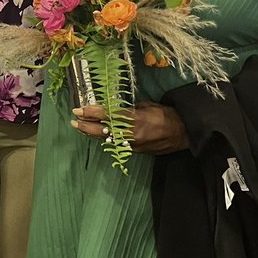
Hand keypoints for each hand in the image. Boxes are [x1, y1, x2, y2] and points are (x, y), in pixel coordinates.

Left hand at [71, 101, 188, 154]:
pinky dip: (106, 138)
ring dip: (93, 133)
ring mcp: (132, 145)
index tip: (79, 109)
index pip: (107, 116)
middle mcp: (131, 134)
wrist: (183, 133)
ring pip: (107, 139)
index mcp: (135, 119)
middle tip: (74, 120)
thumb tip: (115, 110)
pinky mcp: (135, 151)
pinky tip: (97, 134)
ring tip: (80, 127)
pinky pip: (116, 143)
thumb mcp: (147, 106)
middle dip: (86, 126)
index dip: (92, 113)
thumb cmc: (166, 114)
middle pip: (103, 132)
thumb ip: (129, 109)